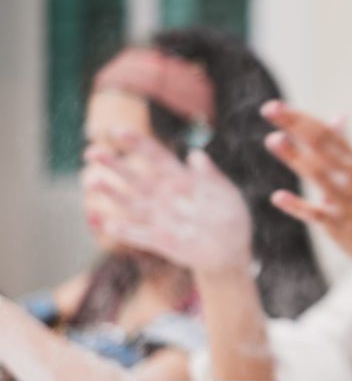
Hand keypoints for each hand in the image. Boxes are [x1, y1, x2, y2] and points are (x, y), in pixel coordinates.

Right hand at [82, 131, 252, 272]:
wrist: (230, 250)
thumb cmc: (230, 215)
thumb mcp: (226, 194)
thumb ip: (211, 177)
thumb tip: (196, 155)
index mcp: (180, 179)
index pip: (155, 157)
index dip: (136, 143)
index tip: (116, 130)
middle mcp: (163, 196)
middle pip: (134, 177)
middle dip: (113, 164)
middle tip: (91, 152)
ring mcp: (158, 218)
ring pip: (130, 204)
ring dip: (111, 193)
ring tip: (92, 181)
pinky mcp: (158, 241)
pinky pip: (138, 235)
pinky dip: (125, 231)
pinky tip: (109, 223)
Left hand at [260, 100, 351, 267]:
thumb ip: (346, 146)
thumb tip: (339, 115)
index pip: (326, 134)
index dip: (300, 119)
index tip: (275, 107)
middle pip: (322, 147)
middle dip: (295, 127)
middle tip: (268, 109)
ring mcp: (348, 203)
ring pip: (319, 176)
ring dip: (295, 157)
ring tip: (271, 139)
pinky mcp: (339, 227)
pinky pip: (317, 214)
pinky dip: (297, 206)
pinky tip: (277, 197)